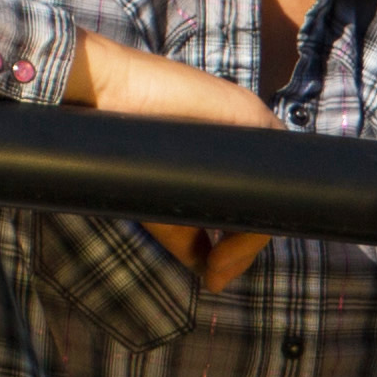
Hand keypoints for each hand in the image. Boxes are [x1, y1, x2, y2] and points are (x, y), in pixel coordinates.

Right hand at [64, 31, 283, 293]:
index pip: (253, 207)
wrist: (105, 98)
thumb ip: (192, 240)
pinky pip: (272, 168)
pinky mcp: (251, 114)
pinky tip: (234, 227)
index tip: (215, 276)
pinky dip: (260, 203)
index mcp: (229, 157)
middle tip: (215, 272)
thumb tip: (214, 278)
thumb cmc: (127, 145)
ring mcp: (252, 126)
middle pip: (264, 204)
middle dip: (246, 248)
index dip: (243, 247)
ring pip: (269, 192)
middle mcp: (245, 142)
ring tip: (219, 260)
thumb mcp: (163, 208)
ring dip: (251, 236)